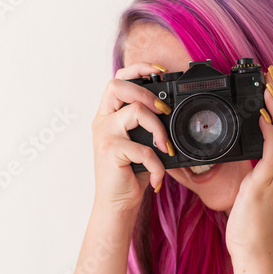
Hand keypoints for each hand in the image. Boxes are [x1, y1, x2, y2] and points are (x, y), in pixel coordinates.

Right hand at [91, 62, 174, 213]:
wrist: (117, 204)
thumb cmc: (130, 173)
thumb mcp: (140, 143)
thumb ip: (146, 125)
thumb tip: (170, 110)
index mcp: (108, 115)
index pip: (118, 79)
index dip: (138, 69)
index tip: (159, 72)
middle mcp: (102, 121)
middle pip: (118, 85)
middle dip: (146, 93)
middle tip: (163, 111)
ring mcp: (104, 134)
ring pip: (135, 111)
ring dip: (157, 128)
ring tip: (164, 146)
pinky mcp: (110, 151)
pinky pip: (143, 148)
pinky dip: (157, 164)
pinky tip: (158, 176)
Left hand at [225, 66, 272, 256]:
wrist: (253, 249)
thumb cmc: (249, 226)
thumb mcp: (250, 194)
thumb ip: (251, 176)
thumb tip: (243, 160)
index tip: (269, 93)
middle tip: (270, 80)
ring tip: (266, 89)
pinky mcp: (266, 182)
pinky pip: (272, 150)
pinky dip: (268, 131)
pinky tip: (260, 117)